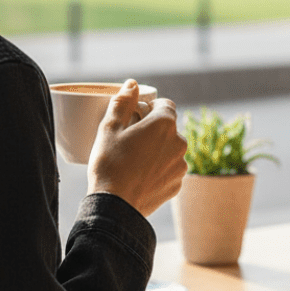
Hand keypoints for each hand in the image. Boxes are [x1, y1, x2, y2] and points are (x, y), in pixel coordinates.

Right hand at [87, 79, 187, 218]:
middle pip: (168, 128)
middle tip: (128, 141)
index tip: (133, 118)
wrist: (115, 206)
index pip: (165, 104)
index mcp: (165, 123)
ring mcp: (180, 165)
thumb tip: (132, 84)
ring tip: (133, 161)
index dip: (149, 109)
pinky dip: (158, 169)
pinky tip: (139, 176)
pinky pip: (169, 169)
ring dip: (156, 150)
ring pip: (169, 149)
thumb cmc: (109, 164)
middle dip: (152, 130)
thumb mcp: (109, 128)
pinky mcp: (178, 184)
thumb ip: (122, 102)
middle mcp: (179, 142)